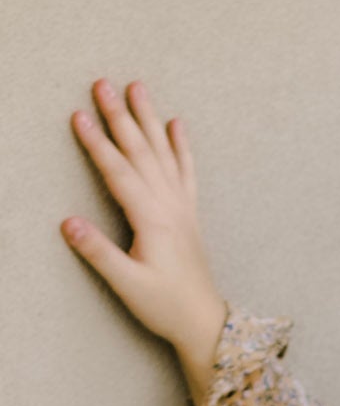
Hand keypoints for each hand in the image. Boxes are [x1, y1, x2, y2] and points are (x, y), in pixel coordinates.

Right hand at [61, 78, 227, 405]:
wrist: (204, 323)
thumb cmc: (165, 306)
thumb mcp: (127, 285)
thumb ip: (98, 253)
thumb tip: (68, 222)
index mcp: (153, 221)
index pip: (119, 172)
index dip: (97, 143)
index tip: (78, 114)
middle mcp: (170, 207)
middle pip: (142, 153)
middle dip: (120, 116)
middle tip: (103, 83)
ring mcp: (183, 209)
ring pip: (164, 154)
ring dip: (149, 120)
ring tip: (138, 88)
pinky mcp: (189, 215)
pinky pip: (186, 172)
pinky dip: (181, 147)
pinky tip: (177, 125)